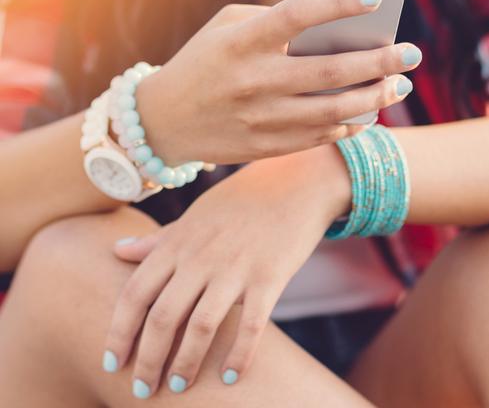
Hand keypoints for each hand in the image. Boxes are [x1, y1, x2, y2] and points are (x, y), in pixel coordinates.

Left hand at [104, 144, 350, 395]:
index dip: (119, 332)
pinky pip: (251, 325)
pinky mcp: (269, 278)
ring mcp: (235, 268)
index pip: (135, 294)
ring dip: (185, 364)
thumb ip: (158, 240)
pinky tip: (231, 377)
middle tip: (142, 390)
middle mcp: (200, 257)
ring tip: (178, 388)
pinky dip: (239, 355)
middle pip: (162, 317)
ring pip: (200, 327)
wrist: (295, 184)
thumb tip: (117, 250)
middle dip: (147, 360)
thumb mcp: (194, 215)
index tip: (111, 362)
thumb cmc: (241, 201)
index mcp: (178, 243)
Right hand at [137, 0, 420, 164]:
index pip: (298, 16)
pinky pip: (320, 136)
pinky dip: (350, 124)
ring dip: (375, 98)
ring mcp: (262, 119)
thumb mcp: (226, 29)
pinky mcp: (267, 147)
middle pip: (330, 71)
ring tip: (400, 85)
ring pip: (333, 110)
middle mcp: (254, 82)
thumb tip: (332, 24)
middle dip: (379, 61)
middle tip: (411, 52)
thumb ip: (272, 21)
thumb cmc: (203, 63)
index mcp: (242, 42)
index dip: (338, 4)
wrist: (165, 122)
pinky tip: (368, 113)